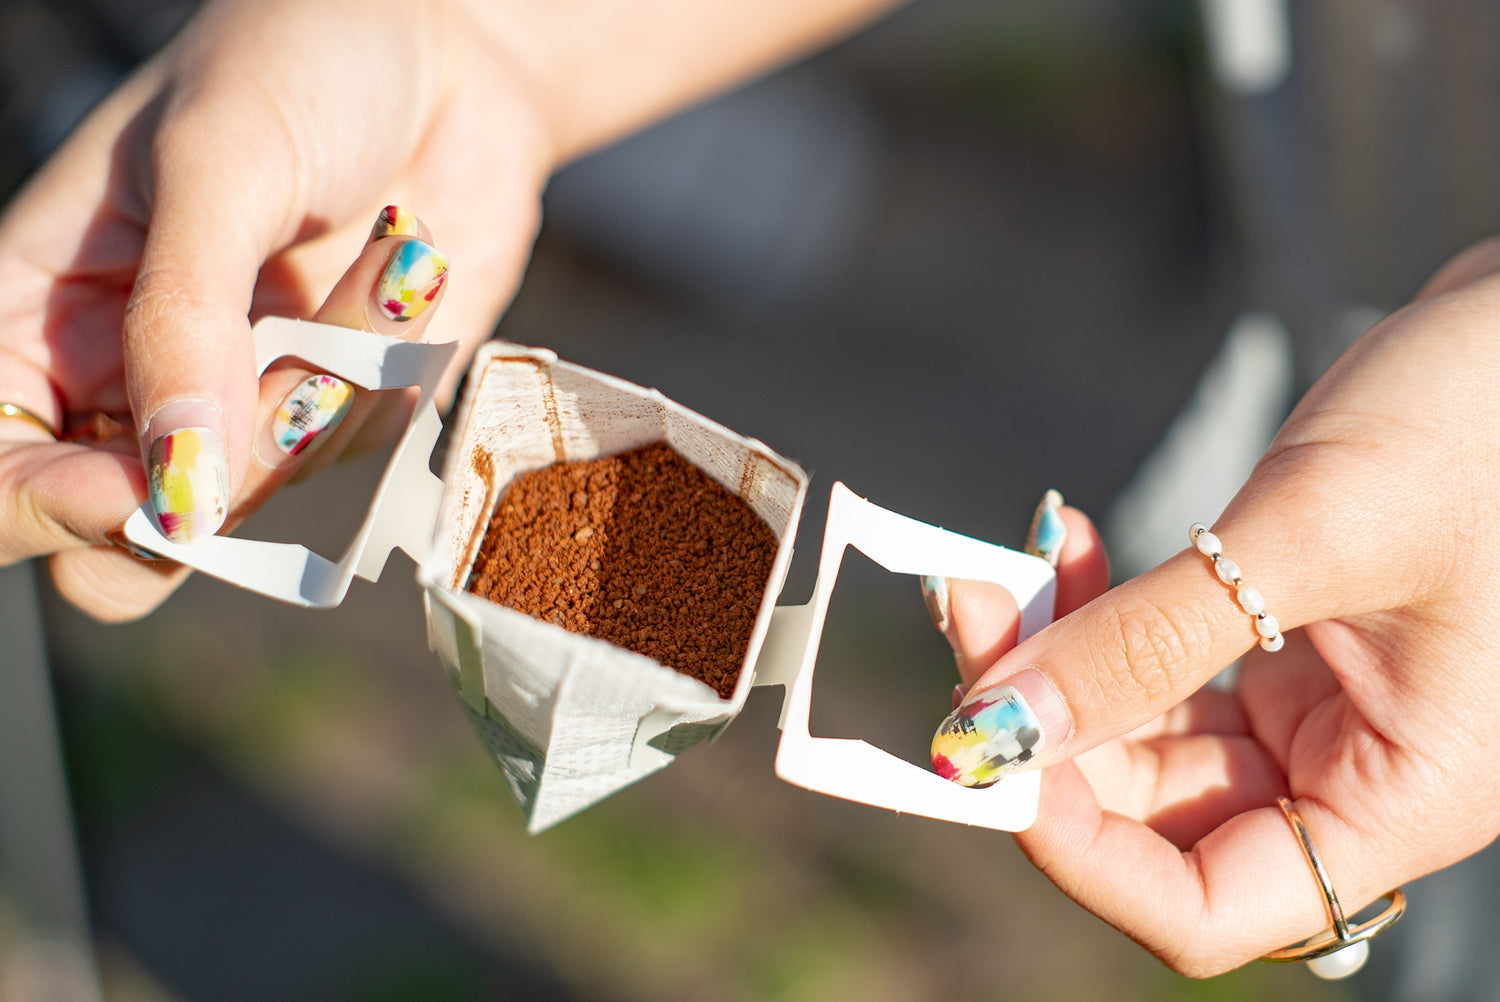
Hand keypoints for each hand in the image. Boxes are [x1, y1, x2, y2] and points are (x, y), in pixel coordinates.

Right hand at [0, 0, 550, 617]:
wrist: (452, 49)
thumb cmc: (302, 62)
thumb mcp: (215, 163)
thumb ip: (182, 325)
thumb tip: (175, 493)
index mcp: (39, 317)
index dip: (47, 512)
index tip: (139, 488)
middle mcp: (133, 383)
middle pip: (134, 540)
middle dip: (218, 487)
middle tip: (290, 385)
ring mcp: (244, 406)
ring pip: (267, 504)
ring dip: (335, 385)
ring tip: (385, 249)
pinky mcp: (346, 409)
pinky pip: (361, 455)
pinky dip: (394, 371)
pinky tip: (409, 269)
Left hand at [925, 240, 1499, 974]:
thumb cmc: (1480, 422)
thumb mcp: (1309, 535)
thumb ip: (1148, 641)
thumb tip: (997, 723)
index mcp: (1406, 797)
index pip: (1207, 906)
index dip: (1080, 851)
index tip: (984, 746)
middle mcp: (1355, 777)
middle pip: (1152, 819)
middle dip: (1044, 725)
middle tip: (971, 610)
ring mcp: (1312, 716)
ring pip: (1138, 741)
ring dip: (1056, 662)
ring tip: (1005, 566)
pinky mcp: (1275, 651)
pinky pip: (1156, 669)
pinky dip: (1098, 618)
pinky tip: (1062, 546)